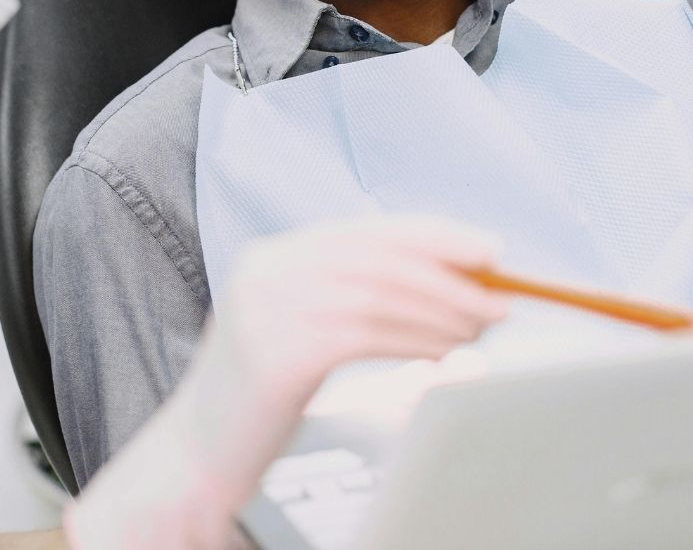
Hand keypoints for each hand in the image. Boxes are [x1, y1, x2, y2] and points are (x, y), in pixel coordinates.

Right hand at [66, 215, 506, 548]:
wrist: (193, 460)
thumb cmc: (256, 403)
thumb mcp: (299, 332)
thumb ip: (353, 300)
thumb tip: (443, 285)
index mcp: (273, 258)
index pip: (365, 232)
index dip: (431, 235)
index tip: (483, 249)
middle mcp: (267, 270)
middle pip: (377, 254)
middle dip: (449, 271)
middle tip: (500, 293)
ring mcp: (267, 307)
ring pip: (379, 292)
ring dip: (443, 309)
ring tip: (483, 327)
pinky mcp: (277, 350)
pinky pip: (367, 333)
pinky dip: (417, 339)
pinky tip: (446, 353)